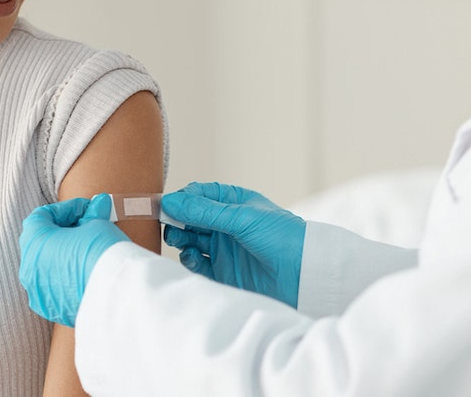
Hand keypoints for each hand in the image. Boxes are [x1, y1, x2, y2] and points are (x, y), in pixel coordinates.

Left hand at [18, 194, 129, 326]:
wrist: (117, 294)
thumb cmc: (102, 253)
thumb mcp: (97, 224)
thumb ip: (91, 216)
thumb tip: (98, 206)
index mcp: (34, 242)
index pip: (41, 216)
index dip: (65, 209)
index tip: (86, 209)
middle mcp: (29, 268)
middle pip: (41, 242)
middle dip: (63, 232)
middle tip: (88, 227)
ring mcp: (38, 293)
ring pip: (46, 268)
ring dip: (63, 256)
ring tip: (89, 251)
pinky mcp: (53, 310)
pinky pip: (55, 288)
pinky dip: (66, 279)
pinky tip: (87, 273)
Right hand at [161, 182, 305, 307]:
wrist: (305, 276)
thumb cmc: (282, 238)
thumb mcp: (242, 218)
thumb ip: (205, 211)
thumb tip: (169, 201)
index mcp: (234, 203)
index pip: (199, 195)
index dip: (181, 199)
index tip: (165, 204)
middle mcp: (226, 225)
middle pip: (190, 218)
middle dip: (176, 219)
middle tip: (167, 224)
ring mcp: (223, 249)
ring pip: (190, 240)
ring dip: (180, 238)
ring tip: (179, 239)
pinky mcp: (222, 273)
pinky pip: (196, 265)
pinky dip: (187, 260)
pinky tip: (189, 256)